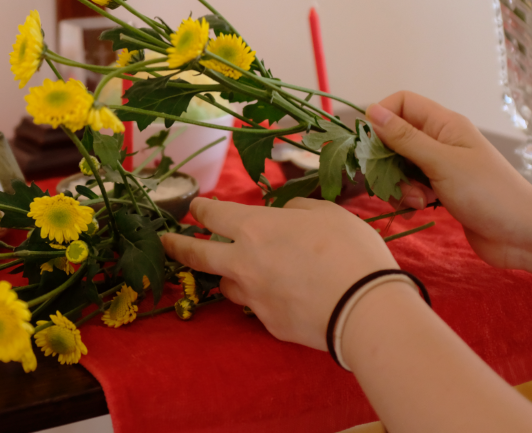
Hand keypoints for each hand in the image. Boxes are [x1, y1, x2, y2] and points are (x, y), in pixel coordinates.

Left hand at [161, 197, 399, 350]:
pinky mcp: (268, 324)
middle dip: (177, 245)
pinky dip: (264, 299)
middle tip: (166, 242)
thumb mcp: (327, 213)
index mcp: (255, 228)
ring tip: (244, 271)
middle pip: (198, 254)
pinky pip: (257, 307)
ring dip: (229, 275)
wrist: (365, 308)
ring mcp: (253, 297)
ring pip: (227, 285)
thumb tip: (284, 215)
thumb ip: (297, 211)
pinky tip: (284, 296)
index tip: (195, 207)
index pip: (214, 215)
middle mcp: (244, 263)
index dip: (202, 209)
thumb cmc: (351, 251)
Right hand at [366, 91, 531, 269]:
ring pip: (400, 166)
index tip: (372, 146)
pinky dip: (408, 198)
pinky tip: (420, 209)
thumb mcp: (441, 163)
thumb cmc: (488, 193)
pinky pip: (410, 187)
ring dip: (399, 185)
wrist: (521, 234)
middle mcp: (441, 141)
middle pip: (395, 138)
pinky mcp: (441, 191)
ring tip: (418, 201)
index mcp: (445, 124)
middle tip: (396, 181)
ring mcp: (441, 167)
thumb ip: (405, 138)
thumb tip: (372, 111)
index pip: (401, 104)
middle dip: (388, 162)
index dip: (381, 119)